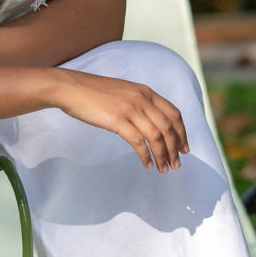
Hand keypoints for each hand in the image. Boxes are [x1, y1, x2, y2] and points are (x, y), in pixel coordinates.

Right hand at [52, 70, 189, 173]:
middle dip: (175, 148)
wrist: (71, 88)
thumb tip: (149, 122)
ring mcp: (130, 108)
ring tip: (164, 168)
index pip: (173, 113)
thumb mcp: (123, 92)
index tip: (184, 147)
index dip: (182, 132)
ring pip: (156, 136)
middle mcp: (142, 98)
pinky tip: (147, 164)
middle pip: (168, 127)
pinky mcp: (117, 120)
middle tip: (177, 164)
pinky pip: (138, 142)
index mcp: (145, 91)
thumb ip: (138, 102)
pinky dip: (146, 155)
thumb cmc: (93, 92)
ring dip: (163, 155)